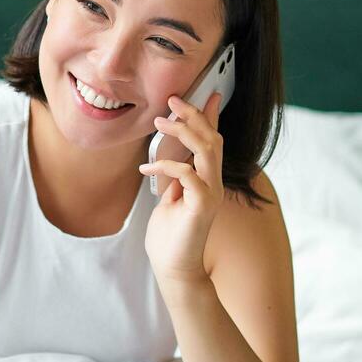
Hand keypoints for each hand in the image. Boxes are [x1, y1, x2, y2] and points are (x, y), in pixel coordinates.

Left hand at [139, 91, 224, 283]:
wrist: (173, 268)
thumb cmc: (169, 236)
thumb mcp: (169, 197)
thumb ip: (174, 176)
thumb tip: (170, 155)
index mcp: (207, 180)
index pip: (214, 141)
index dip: (211, 116)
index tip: (209, 93)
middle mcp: (214, 184)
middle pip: (213, 139)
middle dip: (194, 115)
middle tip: (173, 100)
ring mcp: (210, 195)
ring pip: (208, 151)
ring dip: (184, 132)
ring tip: (160, 123)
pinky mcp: (201, 207)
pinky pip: (189, 175)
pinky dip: (167, 166)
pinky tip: (147, 170)